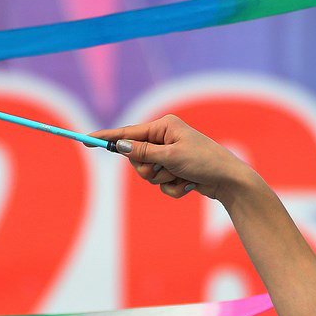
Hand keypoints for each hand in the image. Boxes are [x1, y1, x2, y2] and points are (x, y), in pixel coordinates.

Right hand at [92, 114, 260, 201]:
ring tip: (183, 177)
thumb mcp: (171, 157)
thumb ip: (144, 153)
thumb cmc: (204, 162)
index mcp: (164, 126)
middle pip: (136, 158)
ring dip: (163, 180)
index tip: (86, 140)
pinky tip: (189, 185)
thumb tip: (120, 147)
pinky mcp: (176, 171)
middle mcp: (165, 138)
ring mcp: (170, 155)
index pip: (128, 133)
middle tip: (163, 170)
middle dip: (147, 170)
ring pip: (149, 174)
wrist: (229, 181)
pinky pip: (162, 185)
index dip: (107, 138)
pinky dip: (174, 188)